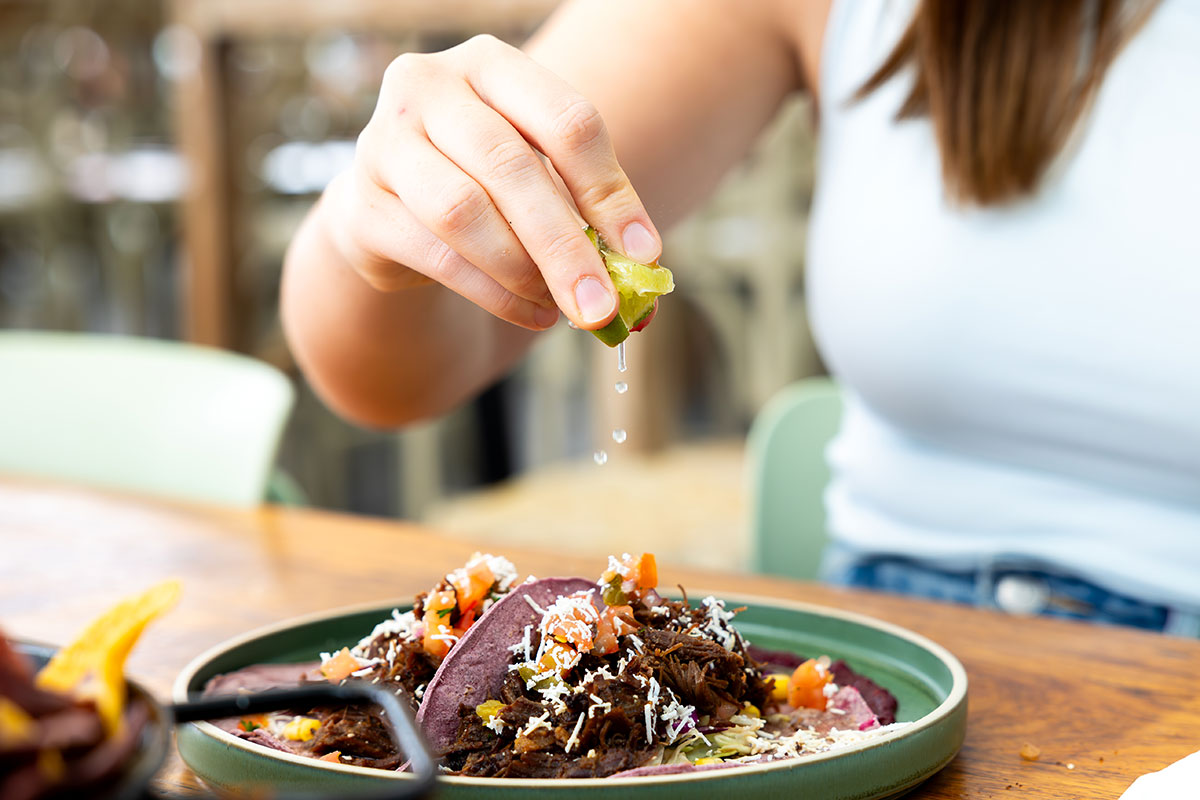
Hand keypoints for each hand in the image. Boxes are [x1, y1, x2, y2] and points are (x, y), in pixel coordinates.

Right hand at [323, 34, 662, 330]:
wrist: (395, 209)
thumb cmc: (487, 184)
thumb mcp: (540, 176)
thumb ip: (586, 209)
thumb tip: (642, 270)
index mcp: (491, 64)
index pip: (565, 120)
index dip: (609, 192)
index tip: (642, 255)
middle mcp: (428, 87)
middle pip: (511, 168)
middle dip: (566, 246)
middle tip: (603, 306)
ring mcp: (384, 144)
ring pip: (464, 213)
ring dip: (524, 271)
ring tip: (561, 307)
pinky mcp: (362, 208)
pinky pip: (438, 257)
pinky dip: (494, 295)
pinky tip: (531, 313)